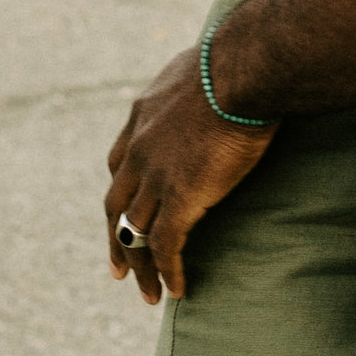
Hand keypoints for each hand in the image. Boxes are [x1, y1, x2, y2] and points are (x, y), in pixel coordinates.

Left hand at [104, 47, 276, 302]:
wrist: (240, 69)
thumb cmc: (233, 60)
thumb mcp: (197, 66)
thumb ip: (192, 83)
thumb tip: (210, 74)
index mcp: (140, 118)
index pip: (117, 165)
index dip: (119, 196)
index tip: (121, 216)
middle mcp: (138, 150)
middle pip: (116, 207)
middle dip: (116, 240)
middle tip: (118, 270)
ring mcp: (155, 175)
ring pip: (136, 233)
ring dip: (140, 267)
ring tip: (150, 295)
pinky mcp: (180, 196)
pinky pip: (166, 245)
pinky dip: (167, 271)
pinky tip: (178, 291)